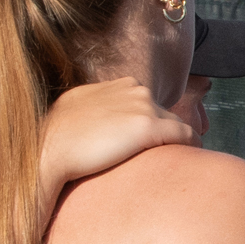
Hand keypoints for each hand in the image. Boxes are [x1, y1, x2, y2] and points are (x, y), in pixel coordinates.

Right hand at [40, 80, 195, 192]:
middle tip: (171, 154)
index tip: (156, 141)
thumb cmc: (58, 136)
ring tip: (181, 160)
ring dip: (178, 141)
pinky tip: (194, 156)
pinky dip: (192, 144)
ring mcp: (142, 106)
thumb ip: (99, 106)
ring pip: (175, 123)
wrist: (50, 149)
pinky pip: (184, 134)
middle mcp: (134, 89)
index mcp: (120, 84)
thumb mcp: (78, 107)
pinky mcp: (148, 127)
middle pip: (164, 113)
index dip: (153, 123)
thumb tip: (106, 121)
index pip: (148, 103)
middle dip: (167, 132)